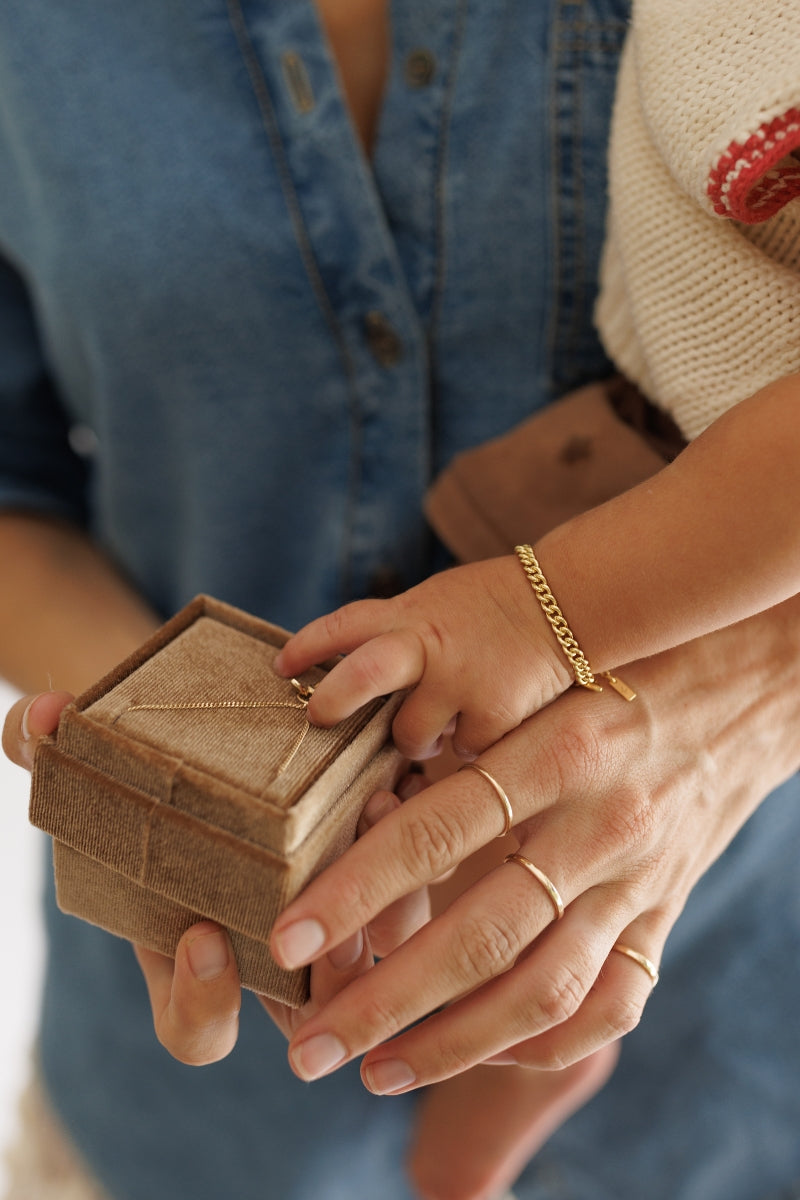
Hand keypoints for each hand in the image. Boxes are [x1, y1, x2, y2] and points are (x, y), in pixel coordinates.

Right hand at [3, 693, 430, 1064]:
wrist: (201, 734)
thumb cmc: (138, 769)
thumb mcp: (88, 757)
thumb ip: (48, 747)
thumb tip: (39, 717)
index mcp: (192, 956)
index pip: (197, 1030)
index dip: (202, 1003)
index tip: (203, 937)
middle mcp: (265, 949)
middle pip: (309, 1011)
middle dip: (327, 981)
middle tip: (328, 930)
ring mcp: (324, 912)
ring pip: (373, 951)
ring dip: (386, 911)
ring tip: (375, 832)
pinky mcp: (369, 855)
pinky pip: (404, 880)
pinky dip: (410, 843)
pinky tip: (395, 784)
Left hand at [268, 597, 799, 1091]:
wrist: (737, 691)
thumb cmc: (608, 679)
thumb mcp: (534, 692)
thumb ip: (458, 753)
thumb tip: (354, 817)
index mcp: (554, 751)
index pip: (436, 830)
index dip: (355, 889)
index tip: (285, 936)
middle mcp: (599, 824)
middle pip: (482, 934)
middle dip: (385, 1000)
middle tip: (309, 1049)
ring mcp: (638, 882)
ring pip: (542, 990)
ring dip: (452, 1044)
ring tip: (375, 1071)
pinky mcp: (662, 919)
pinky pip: (606, 1007)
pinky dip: (537, 1044)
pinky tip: (474, 1053)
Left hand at [274, 556, 571, 760]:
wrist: (566, 602)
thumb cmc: (491, 607)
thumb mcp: (435, 603)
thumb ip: (396, 633)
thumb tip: (352, 679)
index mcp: (410, 615)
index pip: (347, 625)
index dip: (309, 645)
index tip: (281, 666)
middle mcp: (430, 645)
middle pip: (366, 672)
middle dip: (335, 699)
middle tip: (319, 718)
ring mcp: (461, 680)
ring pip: (411, 735)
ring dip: (416, 742)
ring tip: (434, 732)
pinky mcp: (494, 713)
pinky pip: (463, 750)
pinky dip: (467, 747)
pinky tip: (484, 726)